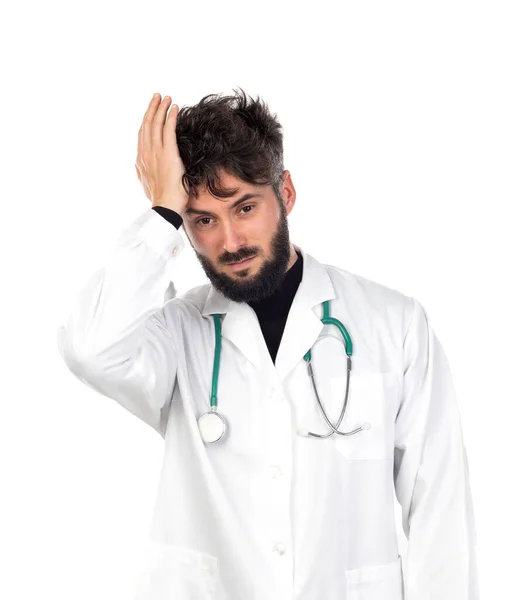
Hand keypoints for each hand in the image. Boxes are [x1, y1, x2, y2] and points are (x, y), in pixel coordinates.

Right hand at [135, 93, 188, 214]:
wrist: (165, 205)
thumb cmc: (159, 198)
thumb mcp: (145, 183)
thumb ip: (141, 172)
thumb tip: (138, 166)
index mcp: (140, 159)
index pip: (142, 134)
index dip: (146, 120)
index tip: (151, 110)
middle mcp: (146, 153)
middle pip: (147, 124)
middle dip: (152, 108)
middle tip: (158, 97)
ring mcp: (156, 153)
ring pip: (156, 124)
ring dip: (161, 109)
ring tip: (167, 98)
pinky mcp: (169, 154)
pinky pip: (169, 130)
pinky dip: (171, 117)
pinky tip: (174, 108)